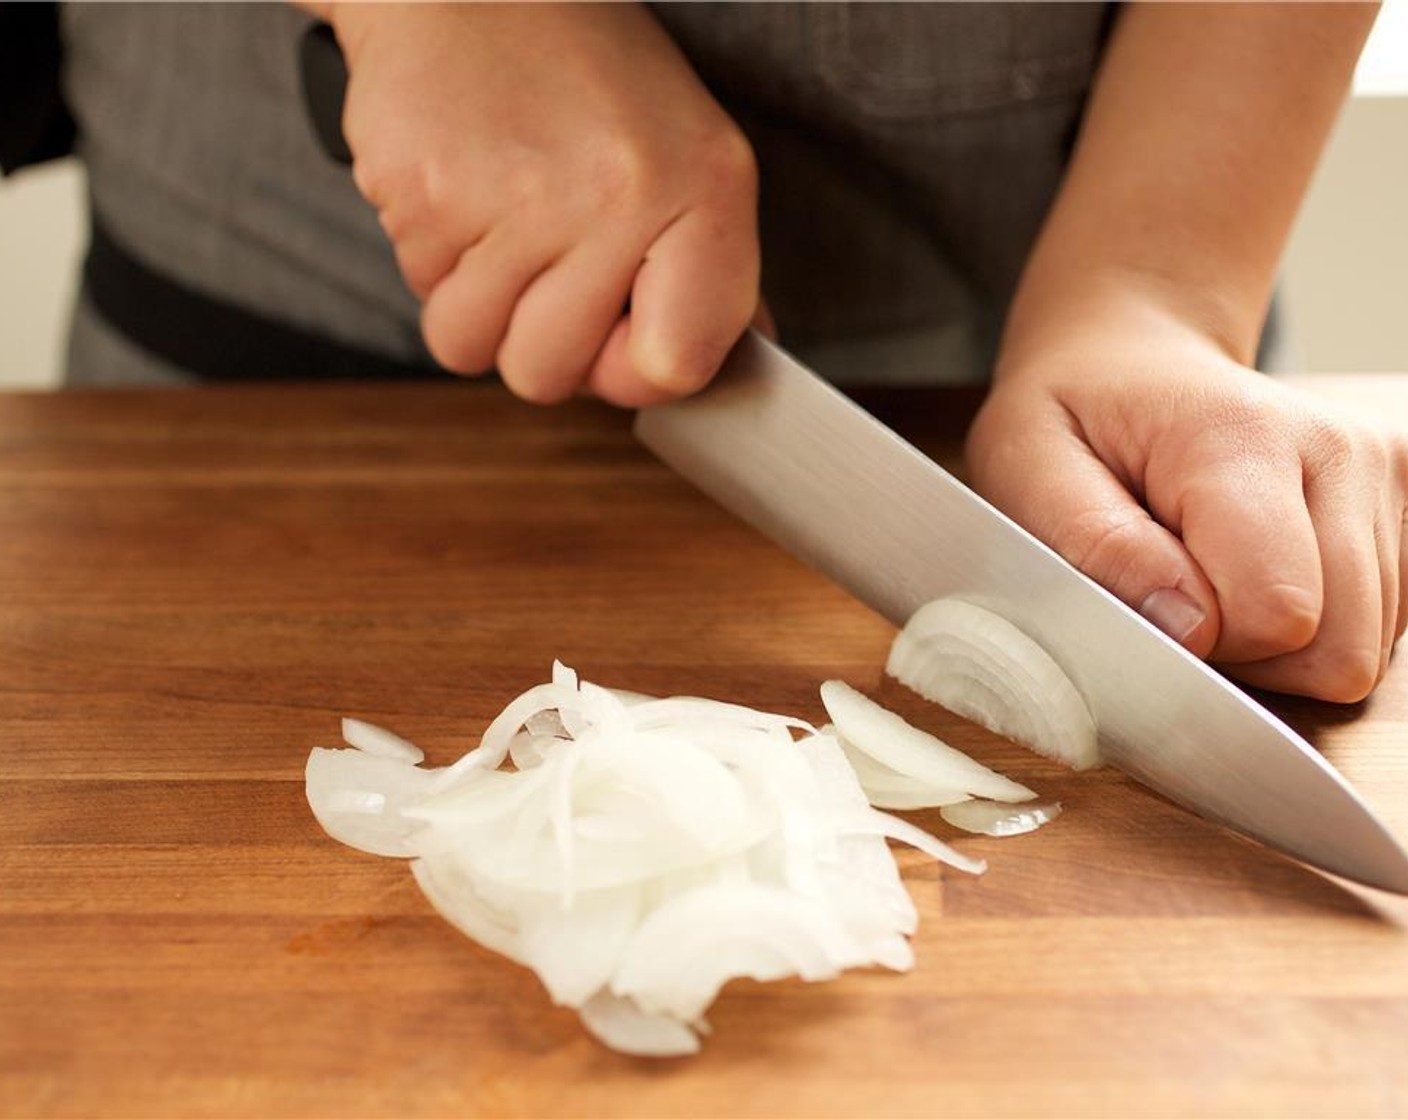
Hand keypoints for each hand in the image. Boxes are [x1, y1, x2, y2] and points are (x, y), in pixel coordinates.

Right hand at [328, 3, 760, 405]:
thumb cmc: (586, 74)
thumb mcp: (687, 153)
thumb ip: (711, 267)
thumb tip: (737, 362)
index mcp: (702, 191)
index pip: (675, 366)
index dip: (631, 369)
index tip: (617, 325)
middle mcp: (616, 199)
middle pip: (549, 378)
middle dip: (535, 338)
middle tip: (544, 257)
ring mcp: (515, 202)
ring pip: (471, 348)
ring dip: (477, 304)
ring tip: (502, 219)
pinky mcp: (424, 196)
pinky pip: (421, 292)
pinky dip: (435, 258)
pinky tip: (463, 190)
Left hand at [965, 298, 1407, 702]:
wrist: (1127, 359)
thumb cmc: (1071, 416)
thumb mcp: (1027, 466)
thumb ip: (1096, 546)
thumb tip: (1188, 627)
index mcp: (1242, 436)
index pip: (1274, 613)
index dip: (1201, 642)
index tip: (1144, 594)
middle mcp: (1341, 450)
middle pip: (1336, 650)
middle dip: (1246, 655)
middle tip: (1172, 595)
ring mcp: (1384, 475)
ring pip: (1361, 650)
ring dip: (1273, 644)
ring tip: (1205, 573)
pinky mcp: (1403, 503)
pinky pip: (1374, 630)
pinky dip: (1306, 630)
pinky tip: (1247, 573)